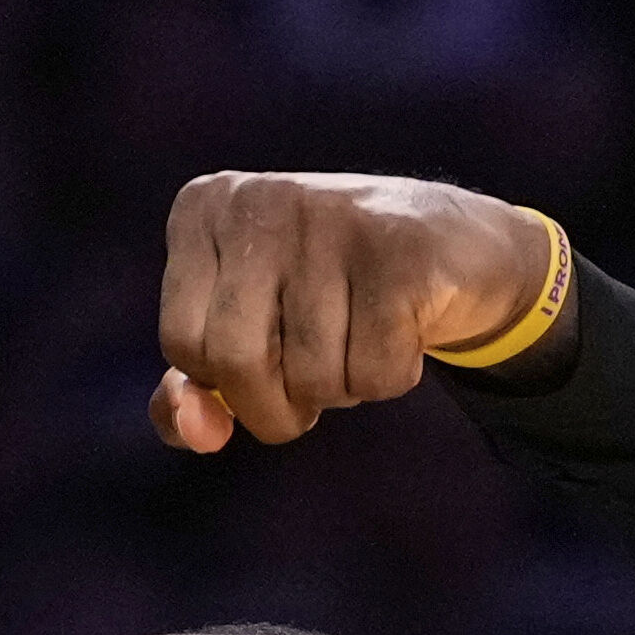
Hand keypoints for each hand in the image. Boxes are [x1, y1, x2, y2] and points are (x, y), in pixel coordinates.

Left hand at [153, 170, 559, 448]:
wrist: (453, 243)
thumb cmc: (333, 295)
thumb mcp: (249, 330)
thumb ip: (199, 388)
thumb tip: (194, 433)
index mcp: (206, 211)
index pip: (182, 343)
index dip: (227, 383)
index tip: (269, 359)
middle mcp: (260, 202)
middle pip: (235, 363)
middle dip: (275, 409)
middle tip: (308, 390)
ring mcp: (330, 221)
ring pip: (312, 377)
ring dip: (343, 390)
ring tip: (362, 338)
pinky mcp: (400, 253)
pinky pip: (375, 374)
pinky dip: (391, 379)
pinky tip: (403, 331)